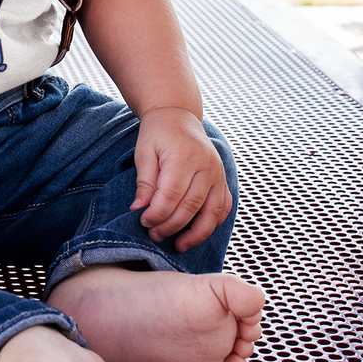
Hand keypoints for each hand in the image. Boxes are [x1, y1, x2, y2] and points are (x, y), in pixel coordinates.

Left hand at [129, 107, 231, 252]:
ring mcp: (218, 174)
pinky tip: (199, 232)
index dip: (158, 213)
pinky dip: (214, 222)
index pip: (172, 194)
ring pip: (212, 211)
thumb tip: (139, 209)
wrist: (178, 115)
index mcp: (184, 157)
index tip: (144, 222)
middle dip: (172, 225)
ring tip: (179, 245)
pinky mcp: (222, 179)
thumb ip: (145, 182)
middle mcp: (206, 166)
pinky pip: (224, 206)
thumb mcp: (144, 152)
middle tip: (155, 235)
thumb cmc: (159, 133)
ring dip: (196, 233)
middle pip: (191, 205)